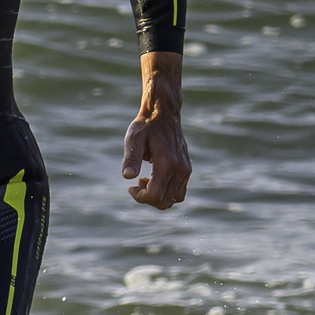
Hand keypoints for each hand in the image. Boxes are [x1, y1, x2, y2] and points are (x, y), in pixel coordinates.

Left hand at [123, 50, 191, 209]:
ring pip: (174, 199)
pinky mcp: (187, 169)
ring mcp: (186, 170)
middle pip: (165, 202)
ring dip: (158, 196)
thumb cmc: (146, 125)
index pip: (155, 196)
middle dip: (148, 198)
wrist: (163, 113)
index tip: (130, 187)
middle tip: (137, 183)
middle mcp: (180, 169)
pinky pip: (179, 191)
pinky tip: (154, 178)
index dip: (140, 197)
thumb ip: (131, 158)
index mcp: (167, 164)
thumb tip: (127, 177)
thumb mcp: (134, 139)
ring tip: (145, 180)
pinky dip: (166, 191)